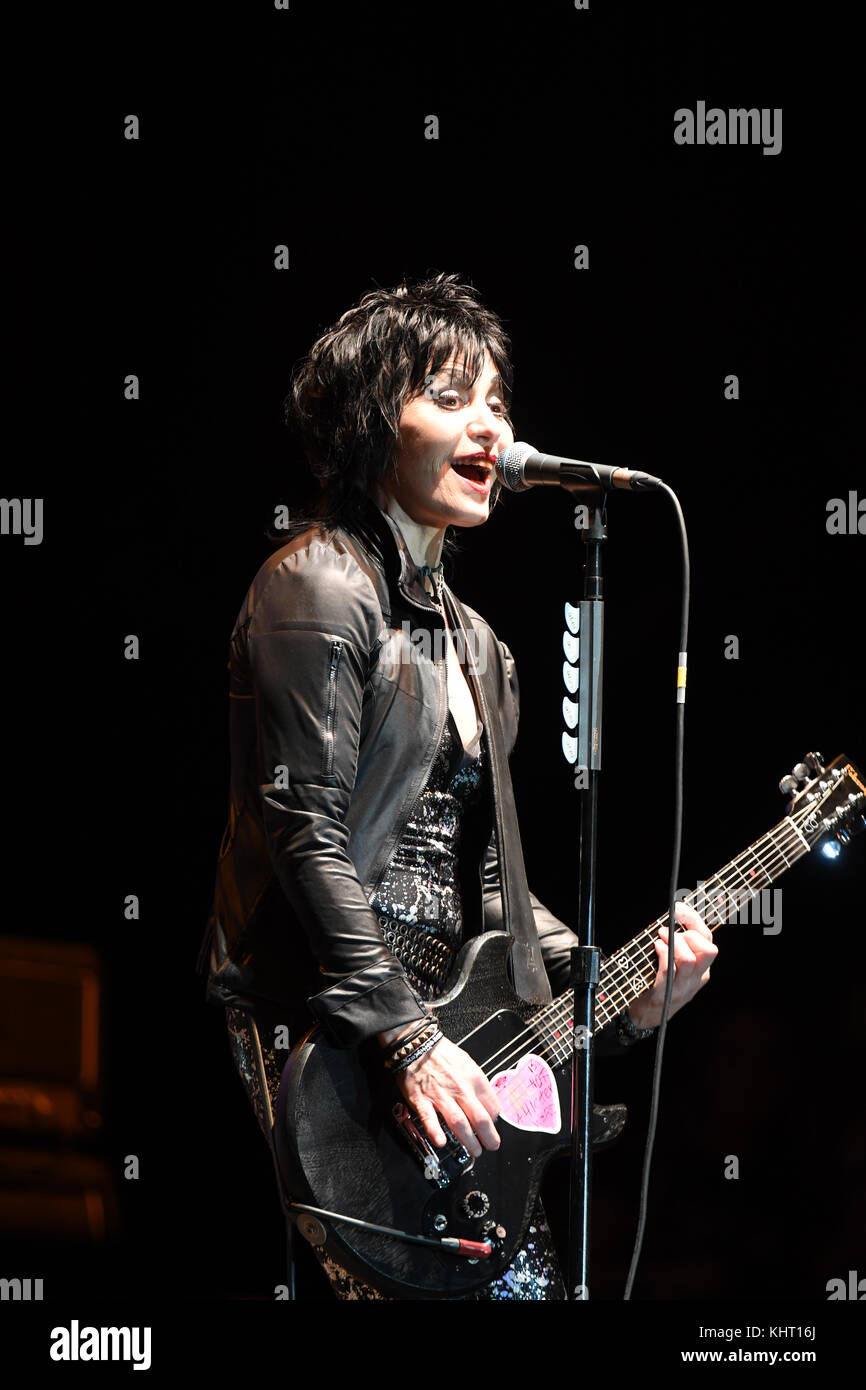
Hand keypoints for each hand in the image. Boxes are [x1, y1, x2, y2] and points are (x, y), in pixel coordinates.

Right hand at [392, 1035, 500, 1156]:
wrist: (417, 1044)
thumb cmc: (442, 1053)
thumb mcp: (467, 1063)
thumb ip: (477, 1084)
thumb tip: (487, 1104)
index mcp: (473, 1078)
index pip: (492, 1105)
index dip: (494, 1119)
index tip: (492, 1124)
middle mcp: (460, 1088)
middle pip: (480, 1119)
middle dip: (489, 1137)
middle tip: (492, 1146)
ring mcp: (440, 1095)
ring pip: (459, 1123)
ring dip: (469, 1141)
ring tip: (475, 1150)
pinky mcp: (422, 1100)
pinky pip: (430, 1119)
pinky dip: (435, 1132)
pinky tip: (441, 1142)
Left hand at [628, 901, 717, 1029]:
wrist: (647, 1016)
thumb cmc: (659, 983)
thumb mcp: (676, 966)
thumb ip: (679, 945)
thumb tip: (674, 916)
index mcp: (702, 970)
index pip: (708, 941)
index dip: (694, 921)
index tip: (679, 909)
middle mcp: (696, 979)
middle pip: (708, 950)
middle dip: (689, 933)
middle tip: (669, 930)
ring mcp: (682, 988)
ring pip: (689, 960)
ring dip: (673, 943)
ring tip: (661, 937)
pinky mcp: (665, 995)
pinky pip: (668, 971)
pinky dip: (663, 954)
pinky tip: (656, 947)